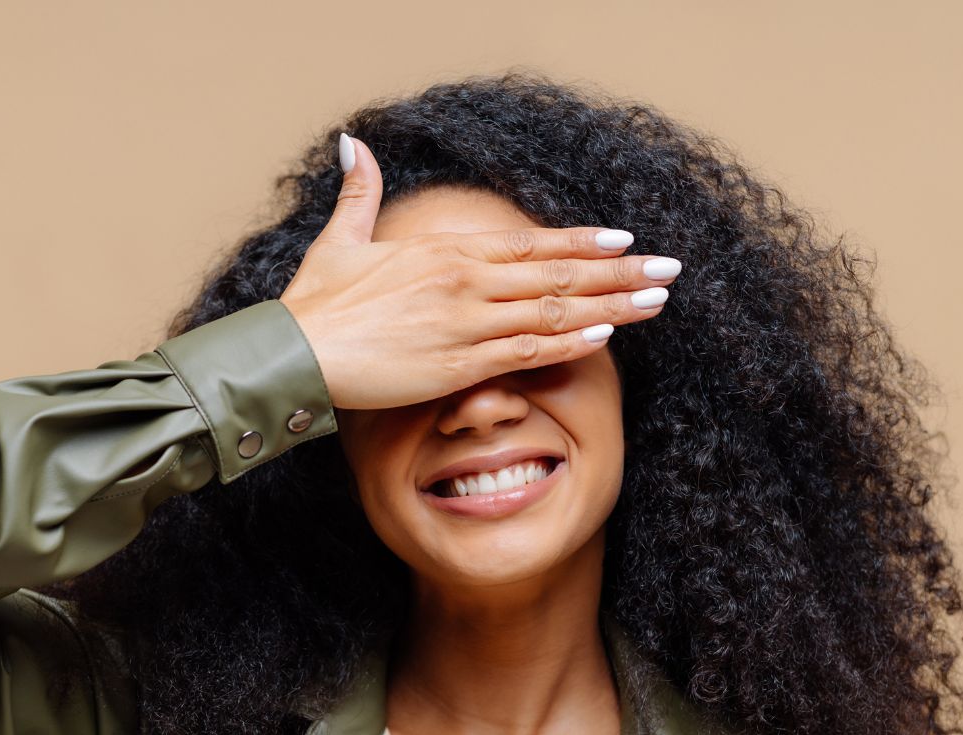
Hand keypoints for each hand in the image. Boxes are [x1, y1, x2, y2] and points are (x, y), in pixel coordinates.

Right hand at [279, 134, 679, 410]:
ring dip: (612, 306)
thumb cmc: (317, 302)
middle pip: (558, 274)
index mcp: (446, 251)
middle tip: (668, 269)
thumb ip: (360, 192)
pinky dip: (569, 343)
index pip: (530, 243)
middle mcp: (467, 281)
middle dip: (619, 272)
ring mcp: (467, 322)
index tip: (624, 240)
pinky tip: (606, 336)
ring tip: (656, 302)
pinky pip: (527, 351)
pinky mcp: (459, 363)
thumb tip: (354, 142)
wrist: (294, 353)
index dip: (582, 243)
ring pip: (554, 310)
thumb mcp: (340, 239)